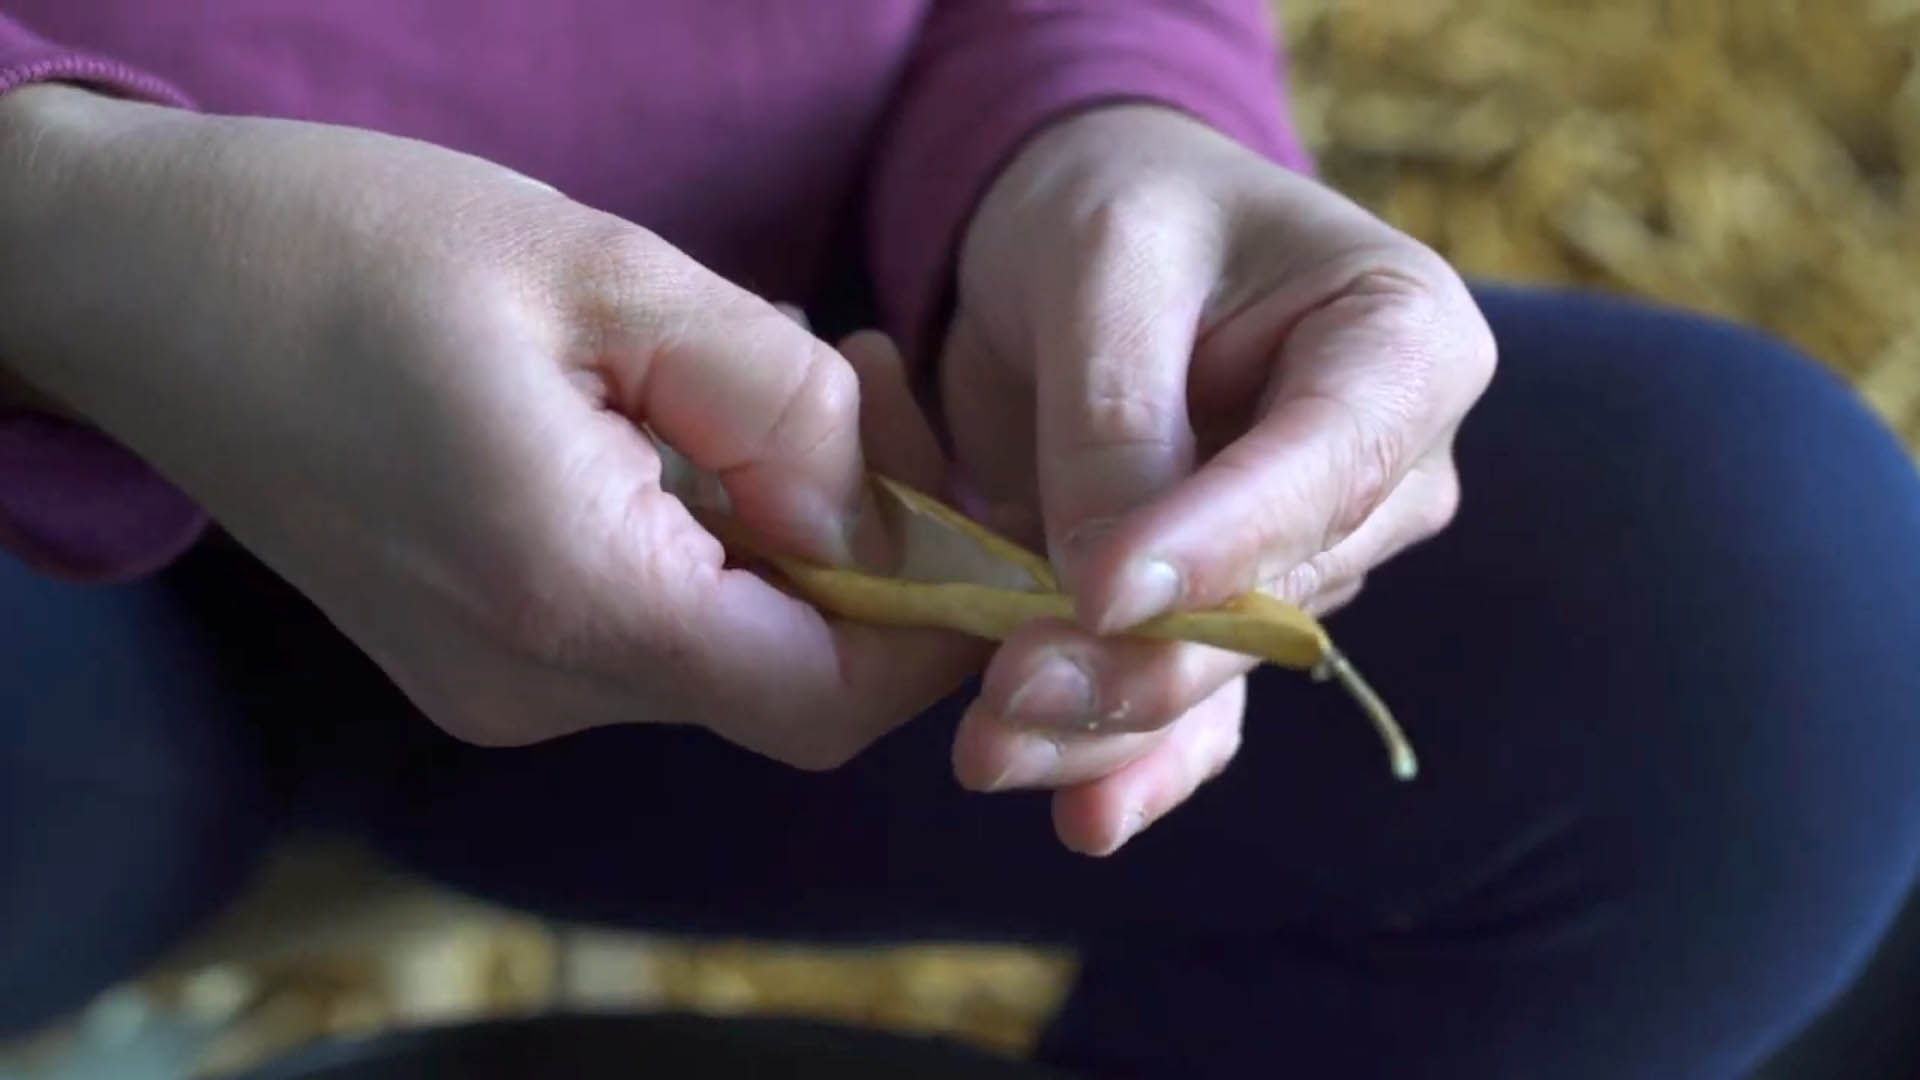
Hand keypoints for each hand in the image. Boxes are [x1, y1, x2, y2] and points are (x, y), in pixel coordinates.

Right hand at [0, 86, 980, 765]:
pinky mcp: (475, 657)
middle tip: (868, 378)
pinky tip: (678, 424)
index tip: (971, 510)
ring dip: (786, 536)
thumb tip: (885, 518)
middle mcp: (532, 684)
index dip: (932, 628)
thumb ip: (778, 404)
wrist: (148, 283)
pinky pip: (647, 629)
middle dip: (869, 554)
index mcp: (569, 598)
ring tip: (760, 373)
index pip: (827, 701)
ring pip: (723, 651)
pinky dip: (708, 546)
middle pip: (787, 682)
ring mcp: (495, 686)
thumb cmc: (353, 248)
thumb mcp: (608, 276)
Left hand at [941, 105, 1494, 853]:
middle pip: (1279, 595)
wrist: (1088, 240)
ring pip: (1223, 669)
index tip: (1108, 595)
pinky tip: (1084, 814)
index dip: (1226, 542)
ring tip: (994, 751)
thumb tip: (1106, 597)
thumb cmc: (1118, 206)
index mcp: (1404, 345)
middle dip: (1146, 659)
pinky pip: (1200, 706)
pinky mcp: (1230, 614)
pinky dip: (1138, 761)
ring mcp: (1311, 554)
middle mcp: (1386, 469)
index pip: (1332, 461)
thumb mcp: (1104, 260)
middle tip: (1012, 689)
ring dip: (1110, 722)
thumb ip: (1116, 413)